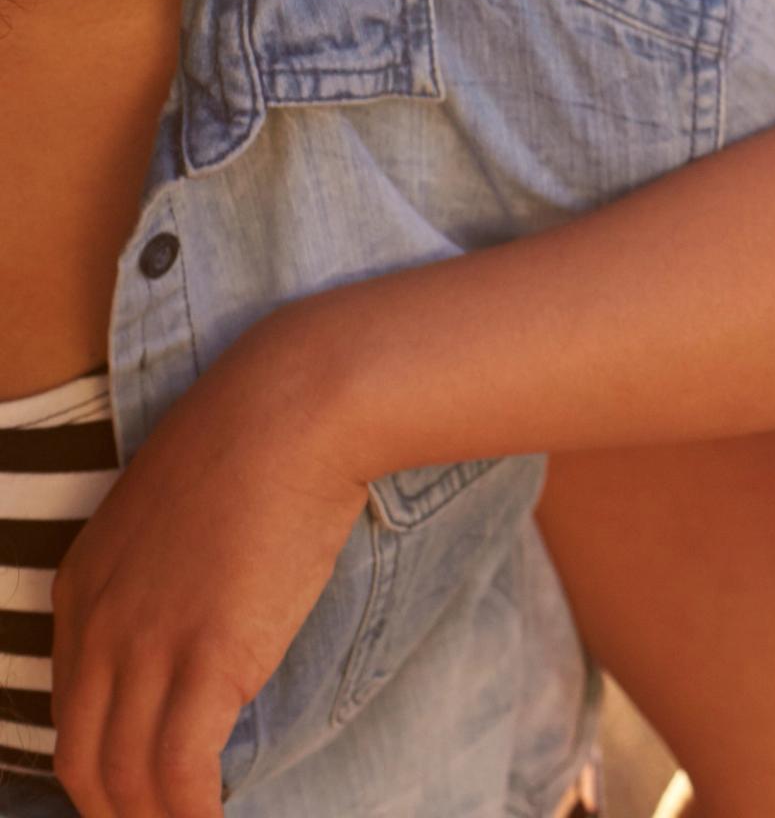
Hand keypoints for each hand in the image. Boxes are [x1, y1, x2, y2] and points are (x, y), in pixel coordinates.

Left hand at [55, 318, 373, 817]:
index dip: (98, 768)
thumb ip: (169, 570)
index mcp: (83, 589)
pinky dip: (190, 813)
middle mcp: (98, 628)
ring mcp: (148, 645)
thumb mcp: (181, 508)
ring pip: (124, 774)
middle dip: (114, 812)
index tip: (134, 793)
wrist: (295, 407)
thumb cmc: (261, 439)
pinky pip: (180, 767)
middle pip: (83, 759)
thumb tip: (207, 609)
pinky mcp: (208, 657)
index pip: (69, 712)